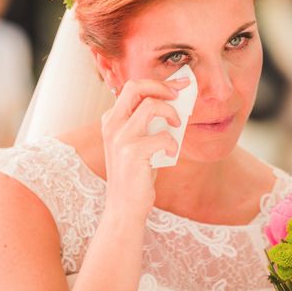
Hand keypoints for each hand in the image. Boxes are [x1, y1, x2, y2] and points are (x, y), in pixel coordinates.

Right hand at [100, 77, 188, 219]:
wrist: (124, 207)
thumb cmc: (136, 174)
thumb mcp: (138, 143)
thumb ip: (148, 123)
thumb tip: (175, 102)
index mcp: (111, 120)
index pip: (132, 88)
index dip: (158, 83)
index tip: (178, 86)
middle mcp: (111, 125)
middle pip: (136, 87)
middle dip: (162, 86)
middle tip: (179, 95)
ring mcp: (119, 138)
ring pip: (151, 106)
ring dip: (171, 113)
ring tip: (177, 126)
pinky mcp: (132, 152)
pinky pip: (162, 136)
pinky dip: (172, 143)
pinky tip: (171, 153)